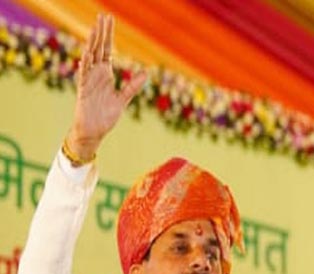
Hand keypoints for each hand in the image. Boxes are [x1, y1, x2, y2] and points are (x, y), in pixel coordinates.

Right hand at [66, 15, 146, 161]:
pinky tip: (87, 54)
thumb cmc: (106, 115)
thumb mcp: (123, 99)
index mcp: (105, 74)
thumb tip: (145, 74)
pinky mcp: (83, 91)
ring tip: (94, 29)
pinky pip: (83, 76)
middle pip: (98, 49)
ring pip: (89, 58)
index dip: (107, 35)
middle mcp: (96, 74)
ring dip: (92, 43)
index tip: (108, 20)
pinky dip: (85, 65)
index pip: (106, 50)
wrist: (93, 131)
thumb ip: (133, 86)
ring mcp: (88, 81)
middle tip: (102, 16)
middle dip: (100, 33)